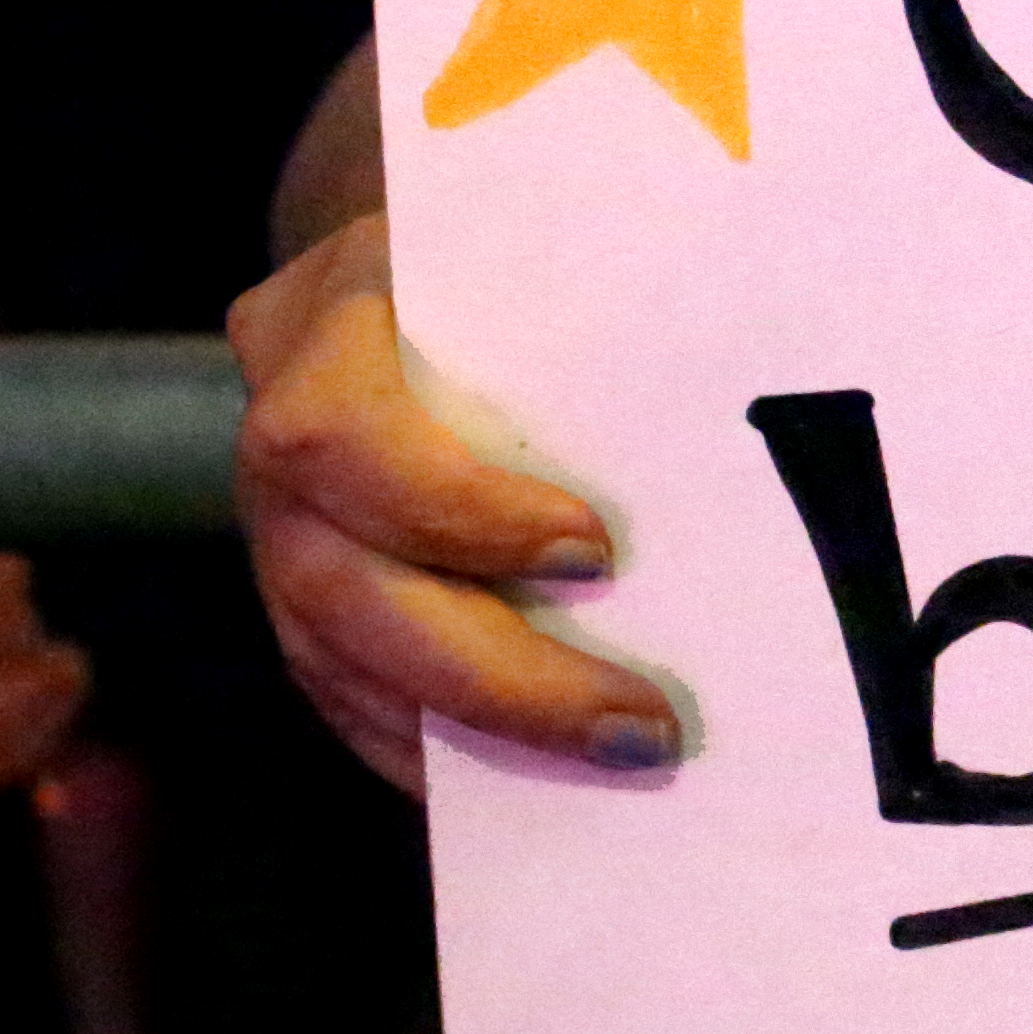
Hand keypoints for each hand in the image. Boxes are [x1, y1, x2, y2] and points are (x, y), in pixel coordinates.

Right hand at [231, 212, 677, 791]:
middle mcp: (276, 440)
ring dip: (480, 732)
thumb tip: (760, 419)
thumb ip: (599, 315)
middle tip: (643, 725)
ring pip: (338, 663)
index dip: (455, 511)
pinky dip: (442, 748)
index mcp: (328, 324)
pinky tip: (539, 783)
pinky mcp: (296, 603)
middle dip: (494, 675)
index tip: (594, 549)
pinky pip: (347, 700)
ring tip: (621, 760)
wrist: (415, 266)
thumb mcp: (546, 250)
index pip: (341, 434)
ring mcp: (272, 530)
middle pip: (339, 584)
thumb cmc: (516, 257)